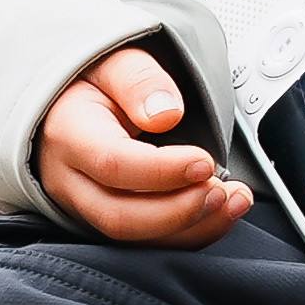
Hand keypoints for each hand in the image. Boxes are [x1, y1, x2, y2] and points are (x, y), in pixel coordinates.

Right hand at [32, 42, 248, 247]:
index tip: (204, 161)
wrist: (72, 105)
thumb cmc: (96, 84)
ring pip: (133, 239)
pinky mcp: (106, 221)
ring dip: (191, 228)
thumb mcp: (113, 61)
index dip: (162, 170)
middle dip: (178, 211)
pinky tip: (221, 214)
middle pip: (119, 216)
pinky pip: (144, 243)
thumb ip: (139, 81)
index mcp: (69, 134)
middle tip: (222, 191)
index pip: (113, 164)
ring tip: (235, 201)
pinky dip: (187, 235)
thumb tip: (165, 114)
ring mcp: (85, 208)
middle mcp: (70, 180)